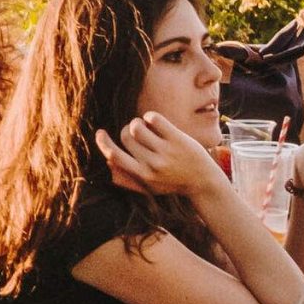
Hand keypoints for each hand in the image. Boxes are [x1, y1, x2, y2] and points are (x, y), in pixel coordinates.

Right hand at [94, 111, 224, 200]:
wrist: (203, 182)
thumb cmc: (173, 183)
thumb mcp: (149, 187)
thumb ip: (127, 179)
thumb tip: (108, 163)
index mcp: (142, 175)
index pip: (114, 156)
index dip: (103, 142)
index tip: (100, 133)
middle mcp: (152, 164)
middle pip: (126, 136)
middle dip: (127, 130)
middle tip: (136, 132)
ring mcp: (165, 151)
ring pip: (137, 126)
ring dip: (137, 122)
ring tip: (145, 126)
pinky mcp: (177, 139)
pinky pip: (154, 119)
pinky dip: (150, 116)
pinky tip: (154, 121)